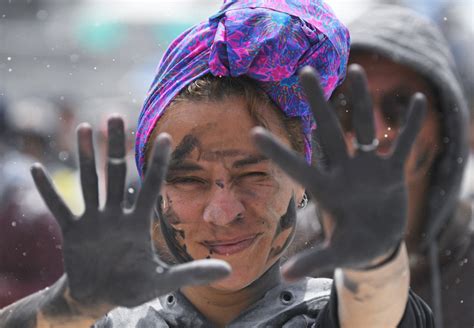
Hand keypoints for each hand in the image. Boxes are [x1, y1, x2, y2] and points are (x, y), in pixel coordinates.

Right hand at [30, 115, 229, 307]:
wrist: (99, 296)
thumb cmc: (132, 287)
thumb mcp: (163, 282)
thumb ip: (193, 273)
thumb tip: (229, 272)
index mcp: (138, 223)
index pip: (151, 187)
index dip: (159, 163)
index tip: (168, 136)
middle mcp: (116, 215)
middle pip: (116, 174)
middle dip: (114, 147)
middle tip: (115, 116)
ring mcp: (93, 220)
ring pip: (89, 182)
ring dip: (86, 156)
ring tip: (85, 128)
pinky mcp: (72, 231)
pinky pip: (58, 207)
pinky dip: (47, 191)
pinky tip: (37, 169)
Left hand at [253, 64, 424, 279]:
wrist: (376, 243)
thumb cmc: (352, 246)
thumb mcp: (334, 254)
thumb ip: (313, 260)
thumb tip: (285, 277)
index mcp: (325, 190)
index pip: (297, 166)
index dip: (278, 152)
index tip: (253, 132)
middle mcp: (342, 172)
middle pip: (328, 131)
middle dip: (318, 103)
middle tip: (305, 72)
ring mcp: (367, 168)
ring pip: (362, 127)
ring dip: (360, 101)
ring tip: (356, 70)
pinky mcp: (391, 171)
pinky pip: (401, 144)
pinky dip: (409, 127)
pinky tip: (418, 102)